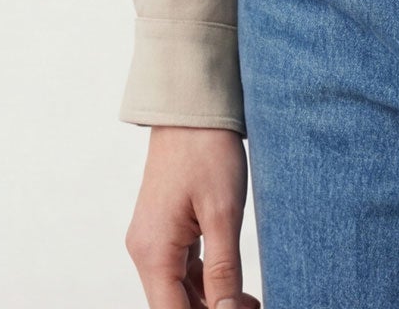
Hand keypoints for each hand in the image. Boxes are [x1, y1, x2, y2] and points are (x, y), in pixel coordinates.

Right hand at [125, 125, 259, 308]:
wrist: (191, 109)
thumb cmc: (207, 153)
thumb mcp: (223, 214)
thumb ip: (224, 271)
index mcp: (153, 252)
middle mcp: (145, 252)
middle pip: (174, 306)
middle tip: (253, 305)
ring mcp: (153, 242)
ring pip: (179, 292)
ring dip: (211, 302)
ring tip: (250, 300)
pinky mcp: (164, 232)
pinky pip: (181, 271)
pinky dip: (206, 283)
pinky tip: (234, 285)